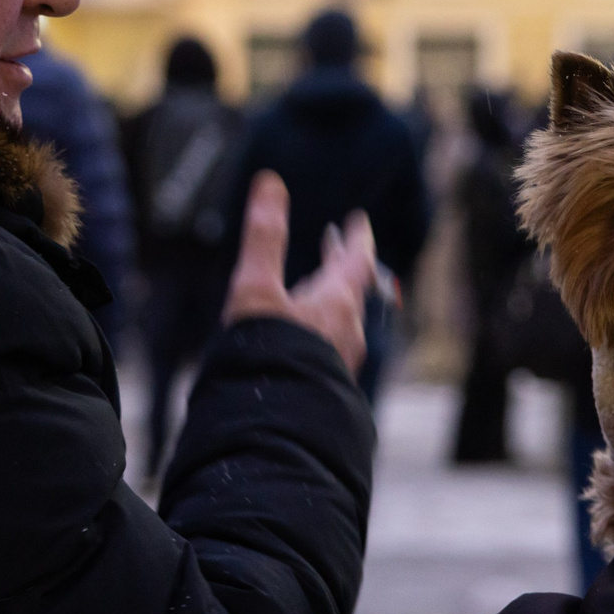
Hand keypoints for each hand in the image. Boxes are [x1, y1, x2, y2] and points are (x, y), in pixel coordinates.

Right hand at [223, 170, 372, 375]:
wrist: (275, 432)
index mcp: (336, 302)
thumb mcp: (255, 290)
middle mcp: (347, 331)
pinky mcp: (328, 388)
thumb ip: (263, 237)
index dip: (355, 238)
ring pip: (341, 321)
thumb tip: (269, 181)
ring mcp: (341, 363)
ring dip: (329, 298)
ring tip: (312, 291)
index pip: (356, 260)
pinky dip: (320, 330)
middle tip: (334, 244)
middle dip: (340, 264)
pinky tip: (304, 343)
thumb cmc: (267, 358)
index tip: (357, 221)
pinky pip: (331, 348)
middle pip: (350, 289)